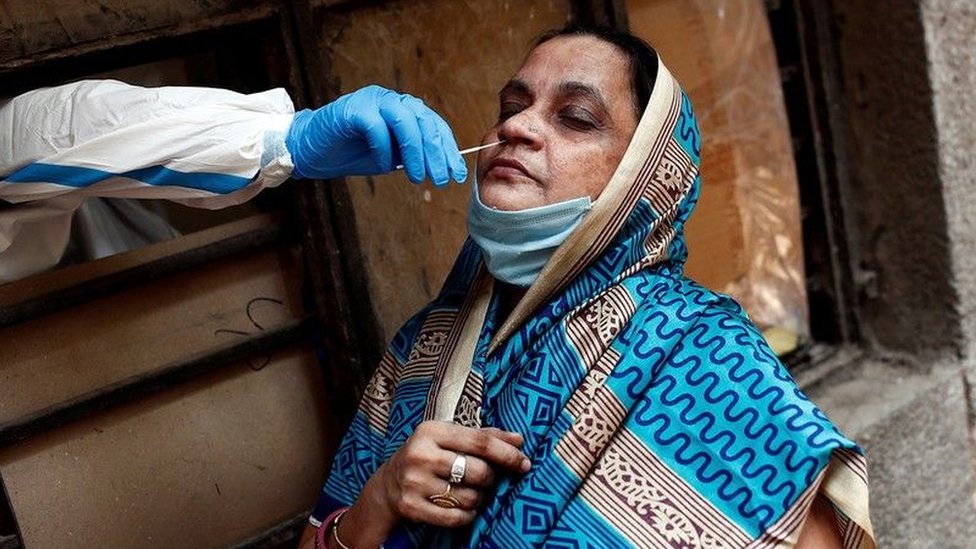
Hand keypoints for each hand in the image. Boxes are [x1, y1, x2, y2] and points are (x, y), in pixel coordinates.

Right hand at [285, 85, 467, 185]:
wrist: (309, 151)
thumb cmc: (349, 153)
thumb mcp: (389, 157)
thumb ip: (412, 155)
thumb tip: (442, 167)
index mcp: (401, 109)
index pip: (433, 124)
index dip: (447, 148)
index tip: (456, 173)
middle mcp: (389, 100)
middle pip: (424, 121)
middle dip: (436, 152)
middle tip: (442, 178)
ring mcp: (371, 101)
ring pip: (405, 121)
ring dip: (416, 152)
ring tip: (419, 177)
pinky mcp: (352, 109)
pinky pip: (377, 128)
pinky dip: (383, 149)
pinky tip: (384, 166)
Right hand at [337, 421, 529, 545]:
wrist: (387, 485)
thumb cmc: (428, 456)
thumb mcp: (448, 438)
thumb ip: (483, 436)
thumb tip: (518, 439)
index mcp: (432, 430)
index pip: (480, 442)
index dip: (506, 454)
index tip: (524, 463)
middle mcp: (421, 454)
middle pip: (477, 471)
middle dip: (490, 479)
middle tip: (487, 480)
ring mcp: (414, 482)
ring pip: (469, 497)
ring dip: (479, 498)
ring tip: (471, 493)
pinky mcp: (412, 507)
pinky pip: (456, 518)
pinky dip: (468, 515)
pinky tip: (464, 508)